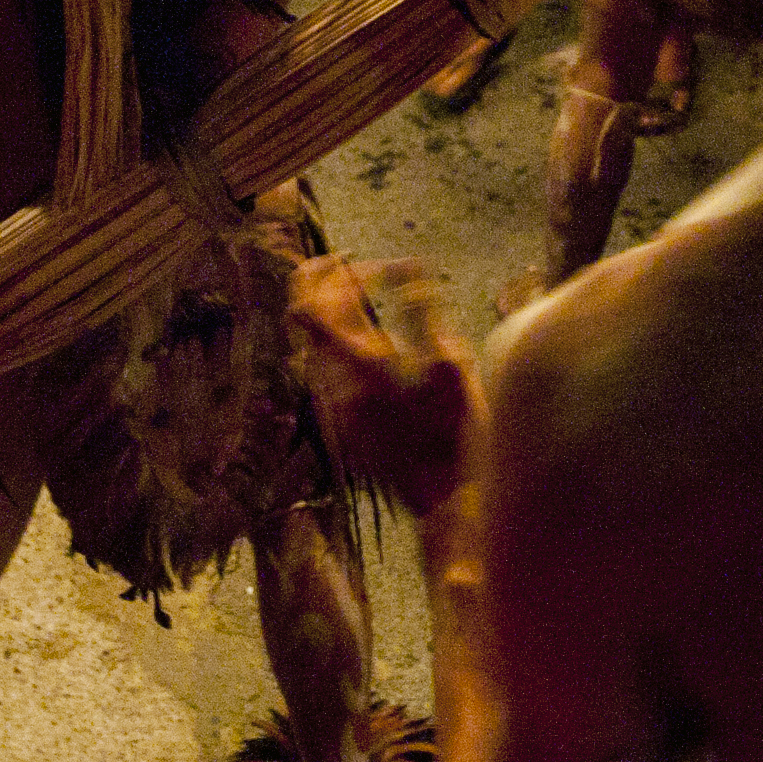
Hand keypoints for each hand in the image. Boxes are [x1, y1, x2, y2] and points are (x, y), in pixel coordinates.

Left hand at [288, 255, 475, 517]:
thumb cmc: (455, 437)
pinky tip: (372, 348)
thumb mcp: (452, 366)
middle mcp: (334, 387)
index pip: (313, 306)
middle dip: (328, 287)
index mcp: (360, 366)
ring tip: (367, 301)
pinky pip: (325, 373)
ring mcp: (332, 410)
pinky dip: (341, 348)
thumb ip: (425, 312)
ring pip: (313, 347)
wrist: (443, 503)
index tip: (352, 258)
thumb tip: (411, 270)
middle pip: (307, 321)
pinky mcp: (337, 427)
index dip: (325, 274)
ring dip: (335, 318)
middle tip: (355, 270)